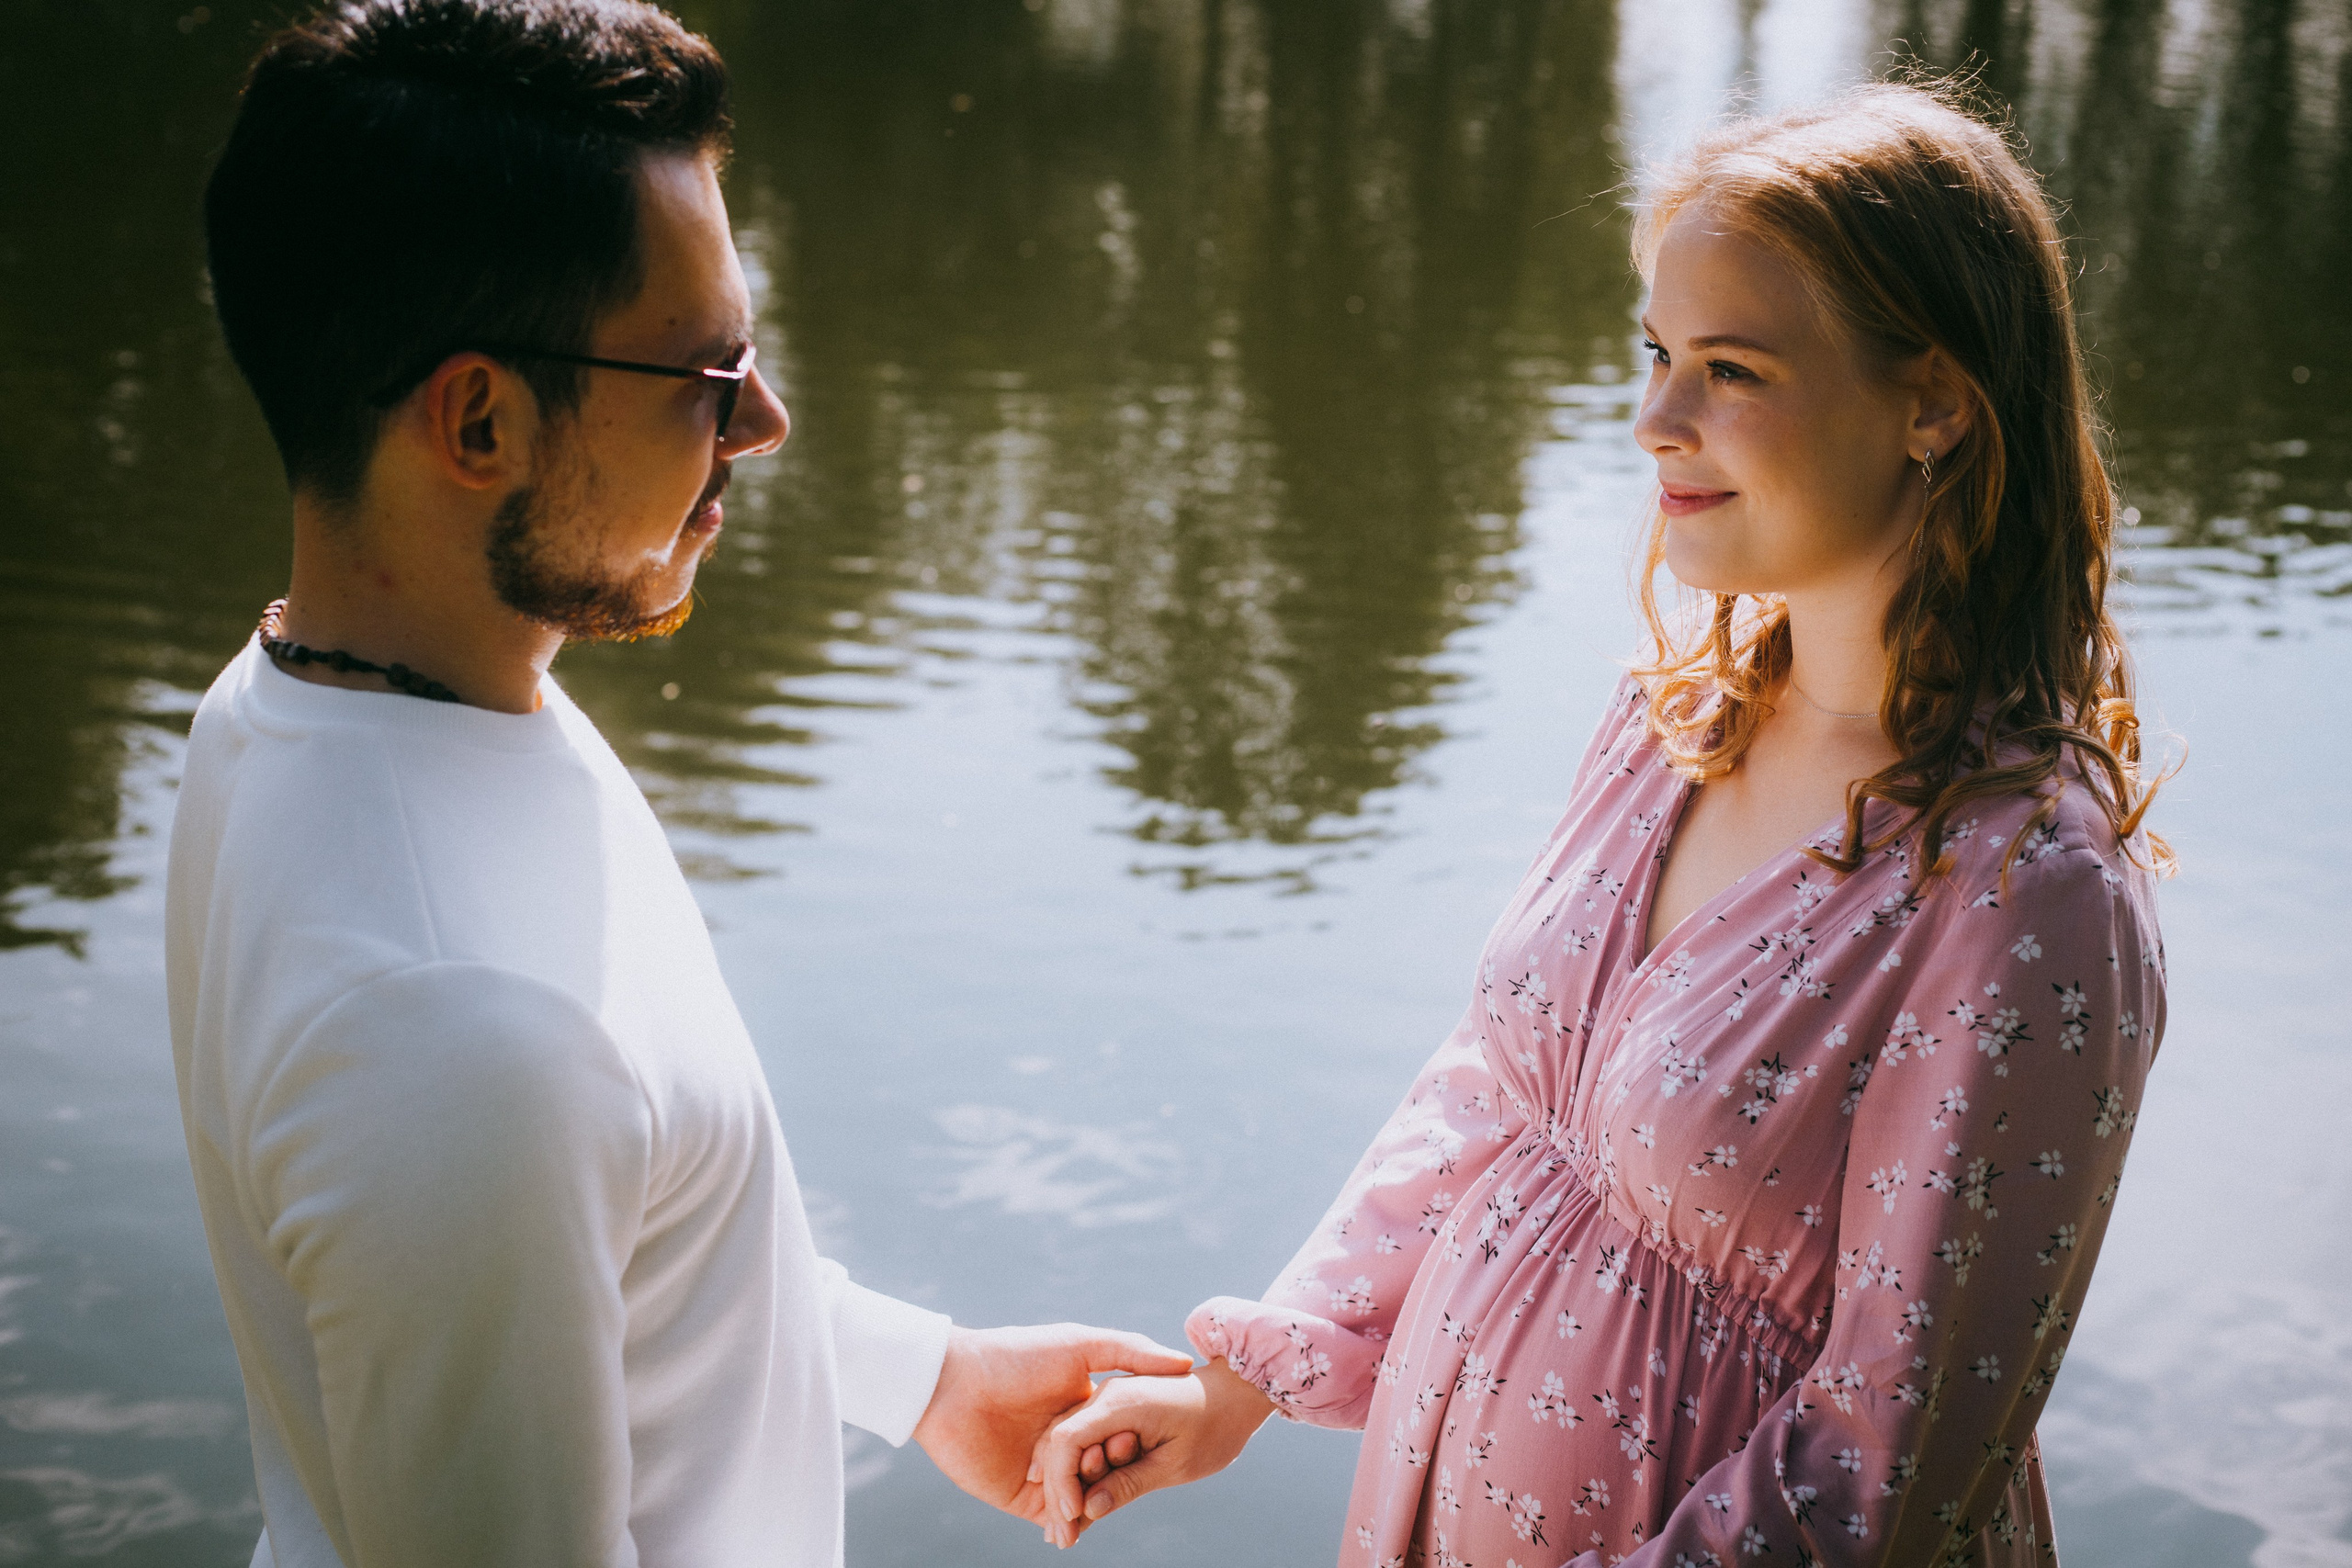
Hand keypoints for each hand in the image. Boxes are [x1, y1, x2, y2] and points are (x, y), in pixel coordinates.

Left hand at [910, 1323, 1193, 1541]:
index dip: (1138, 1445)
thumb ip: (1131, 1351)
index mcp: (1082, 1408)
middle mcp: (1066, 1442)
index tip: (1153, 1446)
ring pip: (1083, 1499)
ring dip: (1094, 1509)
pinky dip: (1069, 1526)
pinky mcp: (1020, 1496)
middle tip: (1130, 1482)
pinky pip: (1054, 1517)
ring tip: (1102, 1510)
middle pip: (1106, 1473)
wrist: (951, 1384)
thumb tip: (1184, 1364)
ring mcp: (1045, 1472)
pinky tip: (1079, 1529)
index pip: (1122, 1436)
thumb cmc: (1015, 1356)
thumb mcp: (1080, 1345)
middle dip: (1119, 1483)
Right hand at [1030, 1357, 1275, 1546]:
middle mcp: (1107, 1396)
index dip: (1061, 1481)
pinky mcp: (1113, 1413)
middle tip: (1061, 1540)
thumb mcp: (1175, 1463)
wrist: (1234, 1394)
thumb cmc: (1213, 1427)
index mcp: (1121, 1402)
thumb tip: (1090, 1510)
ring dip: (1063, 1486)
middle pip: (1059, 1444)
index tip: (1072, 1519)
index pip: (1067, 1440)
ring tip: (1065, 1532)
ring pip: (1067, 1445)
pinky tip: (1077, 1508)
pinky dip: (1077, 1474)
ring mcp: (1108, 1401)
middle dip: (1057, 1492)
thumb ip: (1129, 1483)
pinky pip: (1084, 1443)